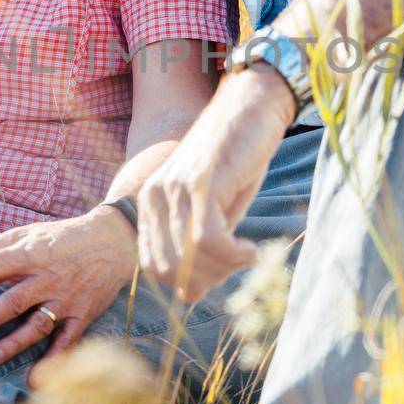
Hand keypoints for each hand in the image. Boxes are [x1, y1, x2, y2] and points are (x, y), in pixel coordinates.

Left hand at [0, 206, 137, 373]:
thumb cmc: (61, 237)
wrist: (114, 240)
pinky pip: (68, 340)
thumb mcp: (25, 234)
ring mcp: (66, 298)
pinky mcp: (83, 314)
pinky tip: (37, 377)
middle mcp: (46, 277)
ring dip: (13, 343)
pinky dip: (54, 359)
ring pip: (37, 324)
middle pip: (11, 301)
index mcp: (28, 253)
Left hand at [138, 66, 295, 301]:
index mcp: (150, 203)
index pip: (154, 268)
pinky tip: (250, 249)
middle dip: (206, 281)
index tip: (220, 272)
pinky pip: (208, 241)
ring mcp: (176, 189)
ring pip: (189, 259)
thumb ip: (199, 247)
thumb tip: (189, 297)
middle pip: (169, 271)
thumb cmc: (238, 158)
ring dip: (224, 269)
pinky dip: (233, 256)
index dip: (189, 283)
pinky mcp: (202, 183)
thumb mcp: (215, 209)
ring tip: (247, 254)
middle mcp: (154, 196)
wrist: (253, 106)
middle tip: (235, 265)